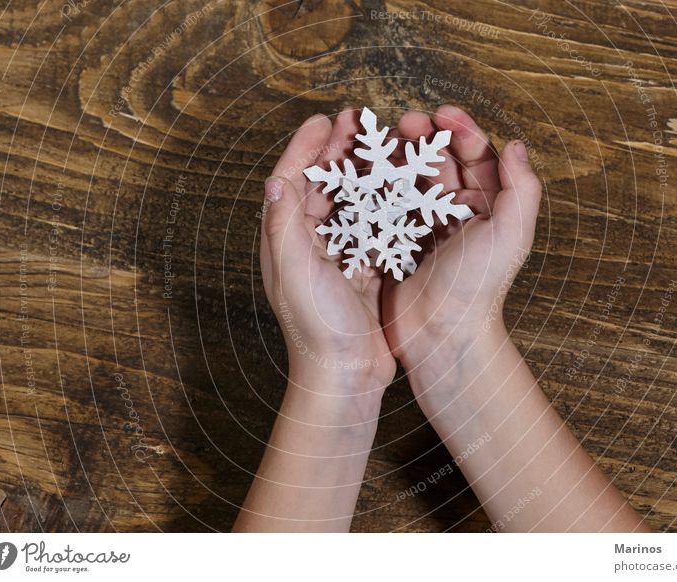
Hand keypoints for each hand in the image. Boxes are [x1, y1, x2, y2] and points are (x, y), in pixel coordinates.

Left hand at [261, 110, 396, 392]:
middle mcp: (308, 245)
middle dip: (339, 151)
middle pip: (324, 185)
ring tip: (383, 145)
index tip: (324, 119)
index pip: (292, 181)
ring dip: (365, 172)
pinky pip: (374, 227)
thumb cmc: (316, 328)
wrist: (345, 376)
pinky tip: (401, 187)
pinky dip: (385, 204)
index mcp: (286, 241)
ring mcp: (337, 257)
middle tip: (359, 121)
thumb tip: (275, 179)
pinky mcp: (363, 270)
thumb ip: (284, 225)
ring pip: (351, 202)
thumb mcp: (295, 272)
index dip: (306, 147)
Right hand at [381, 105, 541, 386]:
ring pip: (411, 177)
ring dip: (399, 155)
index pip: (477, 155)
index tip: (442, 114)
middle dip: (424, 135)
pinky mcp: (398, 240)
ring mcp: (425, 226)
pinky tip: (366, 171)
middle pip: (441, 160)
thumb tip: (515, 145)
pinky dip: (378, 184)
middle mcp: (457, 212)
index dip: (461, 129)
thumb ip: (521, 189)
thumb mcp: (511, 235)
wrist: (442, 335)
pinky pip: (388, 203)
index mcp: (488, 206)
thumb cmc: (479, 287)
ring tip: (383, 140)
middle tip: (405, 121)